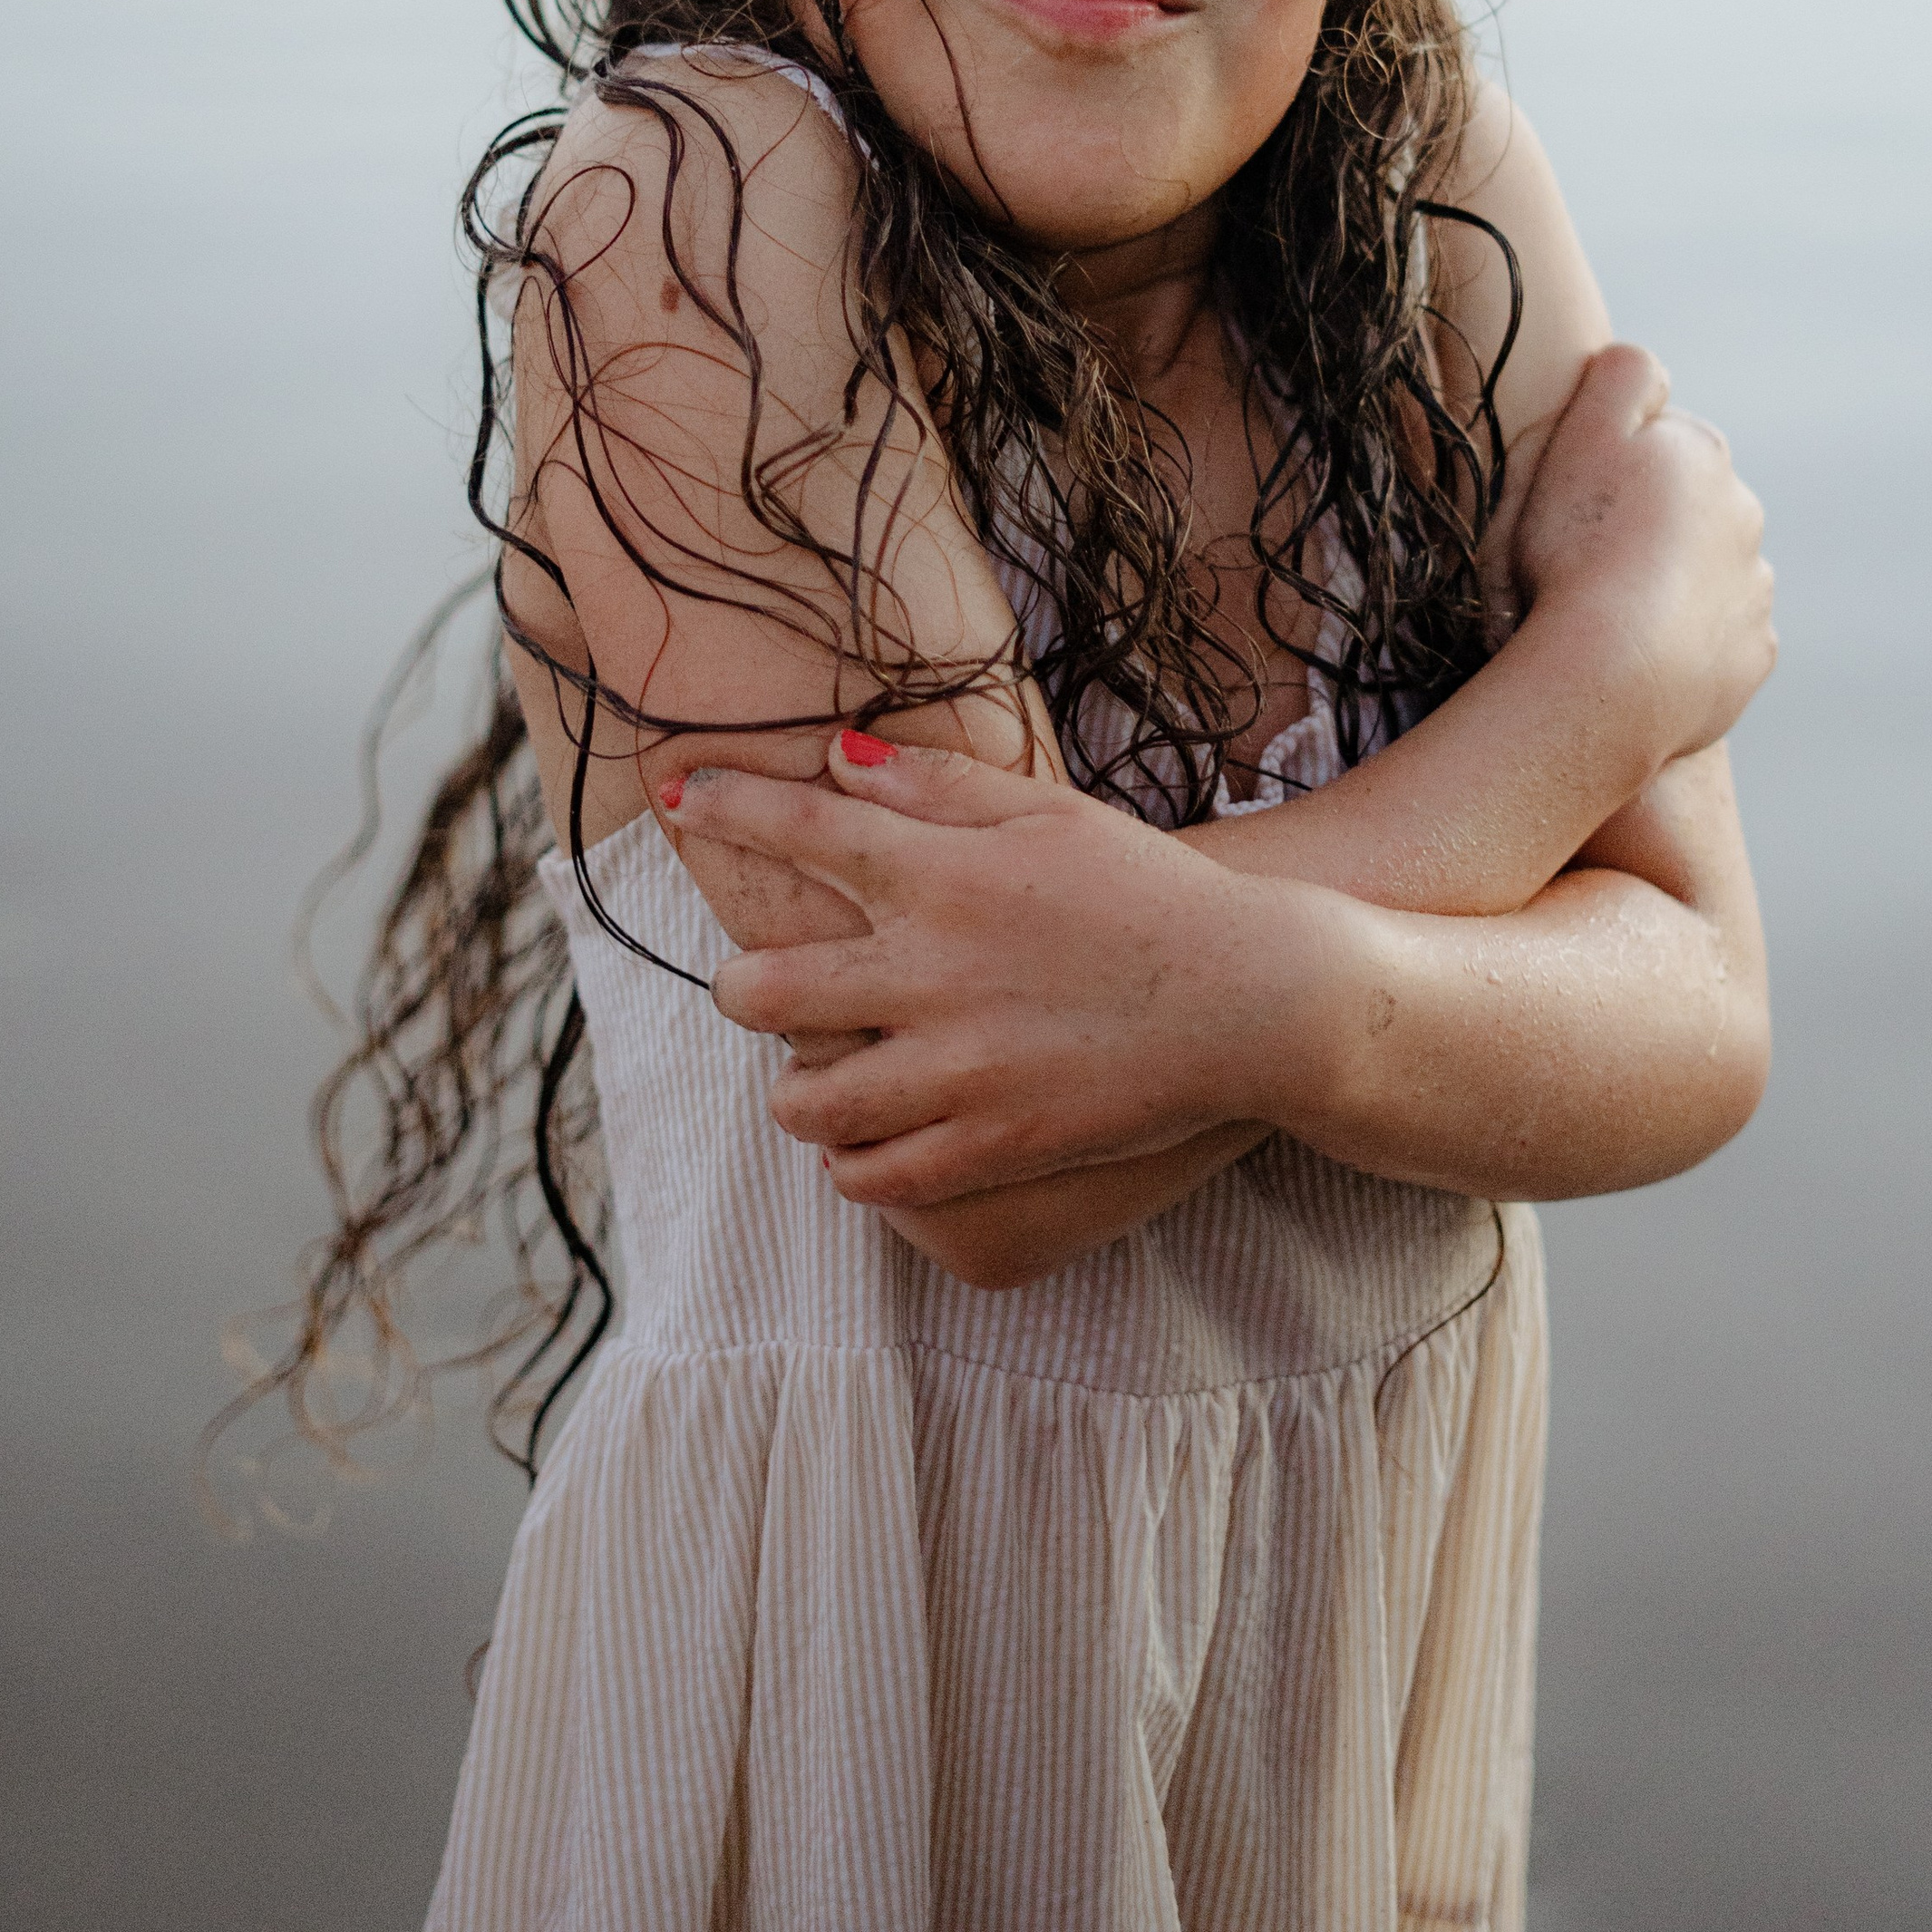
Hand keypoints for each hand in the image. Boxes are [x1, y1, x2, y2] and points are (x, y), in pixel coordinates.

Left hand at [670, 734, 1321, 1208]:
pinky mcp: (990, 1145)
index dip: (723, 805)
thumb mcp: (1050, 812)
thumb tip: (838, 754)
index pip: (800, 828)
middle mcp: (932, 972)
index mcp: (944, 876)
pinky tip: (869, 1138)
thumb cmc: (1150, 891)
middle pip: (761, 991)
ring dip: (795, 1087)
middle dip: (743, 988)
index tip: (677, 794)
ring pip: (802, 1099)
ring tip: (824, 1074)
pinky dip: (851, 1161)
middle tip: (769, 990)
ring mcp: (957, 1069)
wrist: (1254, 998)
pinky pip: (871, 1176)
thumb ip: (938, 782)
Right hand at [1511, 344, 1775, 769]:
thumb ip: (1622, 379)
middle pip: (1686, 509)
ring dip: (1666, 587)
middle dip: (1647, 527)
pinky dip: (1683, 645)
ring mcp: (1752, 591)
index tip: (1574, 504)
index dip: (1610, 469)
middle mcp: (1743, 515)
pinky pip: (1714, 641)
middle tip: (1581, 564)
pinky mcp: (1750, 656)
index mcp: (1701, 455)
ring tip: (1606, 618)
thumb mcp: (1581, 435)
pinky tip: (1637, 658)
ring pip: (1704, 575)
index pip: (1657, 442)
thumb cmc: (1577, 553)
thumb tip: (1646, 366)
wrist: (1610, 677)